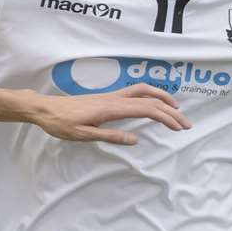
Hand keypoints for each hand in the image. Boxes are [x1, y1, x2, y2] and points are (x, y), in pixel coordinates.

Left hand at [28, 83, 190, 143]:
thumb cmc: (61, 124)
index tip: (179, 128)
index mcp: (111, 108)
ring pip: (144, 91)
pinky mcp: (107, 97)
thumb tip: (135, 139)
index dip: (166, 118)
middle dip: (171, 110)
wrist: (45, 108)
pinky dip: (150, 95)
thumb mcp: (84, 135)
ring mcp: (111, 96)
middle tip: (186, 124)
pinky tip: (153, 104)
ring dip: (162, 98)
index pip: (146, 109)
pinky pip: (134, 92)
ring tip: (176, 109)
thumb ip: (110, 136)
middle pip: (150, 99)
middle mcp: (114, 98)